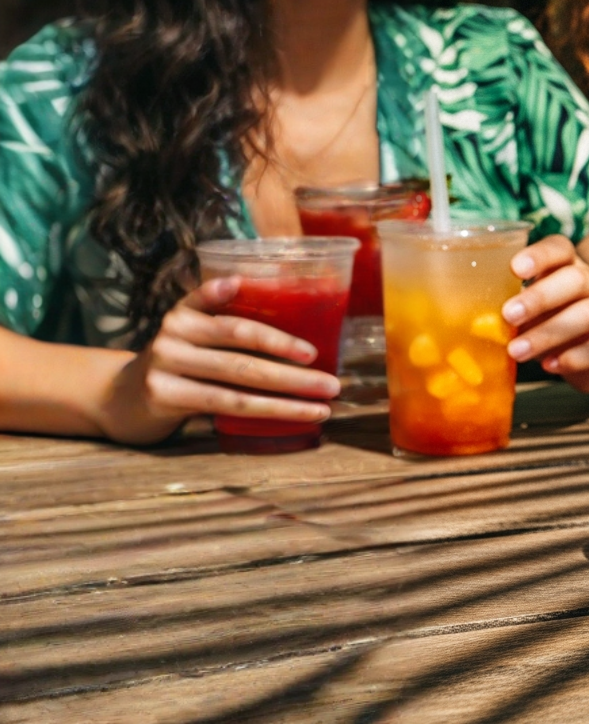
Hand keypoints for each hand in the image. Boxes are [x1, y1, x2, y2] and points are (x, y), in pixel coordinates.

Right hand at [105, 277, 338, 444]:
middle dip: (293, 372)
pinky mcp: (163, 398)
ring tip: (321, 407)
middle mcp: (173, 335)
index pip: (238, 324)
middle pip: (243, 355)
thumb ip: (227, 321)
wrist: (117, 397)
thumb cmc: (175, 364)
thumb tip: (296, 324)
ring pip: (237, 387)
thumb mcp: (193, 334)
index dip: (275, 336)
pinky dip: (261, 412)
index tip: (311, 350)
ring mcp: (165, 367)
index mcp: (186, 313)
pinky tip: (286, 415)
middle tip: (333, 384)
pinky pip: (223, 407)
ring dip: (285, 400)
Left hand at [505, 235, 588, 392]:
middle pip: (576, 279)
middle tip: (508, 315)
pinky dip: (574, 357)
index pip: (560, 249)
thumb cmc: (554, 322)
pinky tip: (551, 365)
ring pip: (588, 314)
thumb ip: (511, 310)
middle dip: (540, 297)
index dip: (539, 255)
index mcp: (568, 266)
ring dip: (549, 333)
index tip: (515, 268)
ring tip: (517, 351)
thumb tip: (476, 324)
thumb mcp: (533, 311)